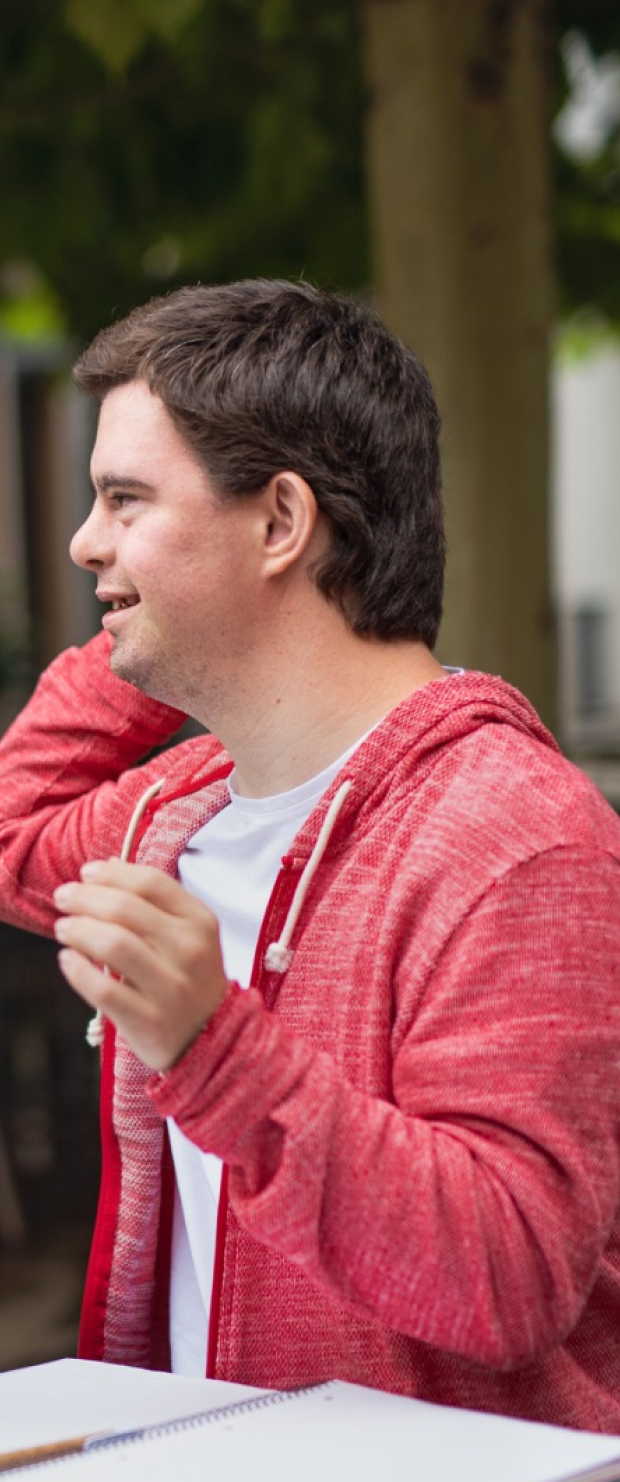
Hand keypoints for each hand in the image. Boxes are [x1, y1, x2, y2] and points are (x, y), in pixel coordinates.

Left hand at [53, 859, 228, 1070]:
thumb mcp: (187, 934)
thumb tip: (104, 867)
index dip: (112, 873)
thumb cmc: (187, 976)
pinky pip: (103, 990)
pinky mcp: (149, 1021)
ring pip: (113, 944)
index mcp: (199, 921)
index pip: (150, 882)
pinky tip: (67, 960)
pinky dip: (77, 971)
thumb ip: (153, 902)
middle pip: (125, 909)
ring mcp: (171, 988)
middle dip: (85, 897)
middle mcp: (189, 950)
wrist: (213, 1039)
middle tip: (63, 897)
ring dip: (78, 930)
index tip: (86, 873)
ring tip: (63, 927)